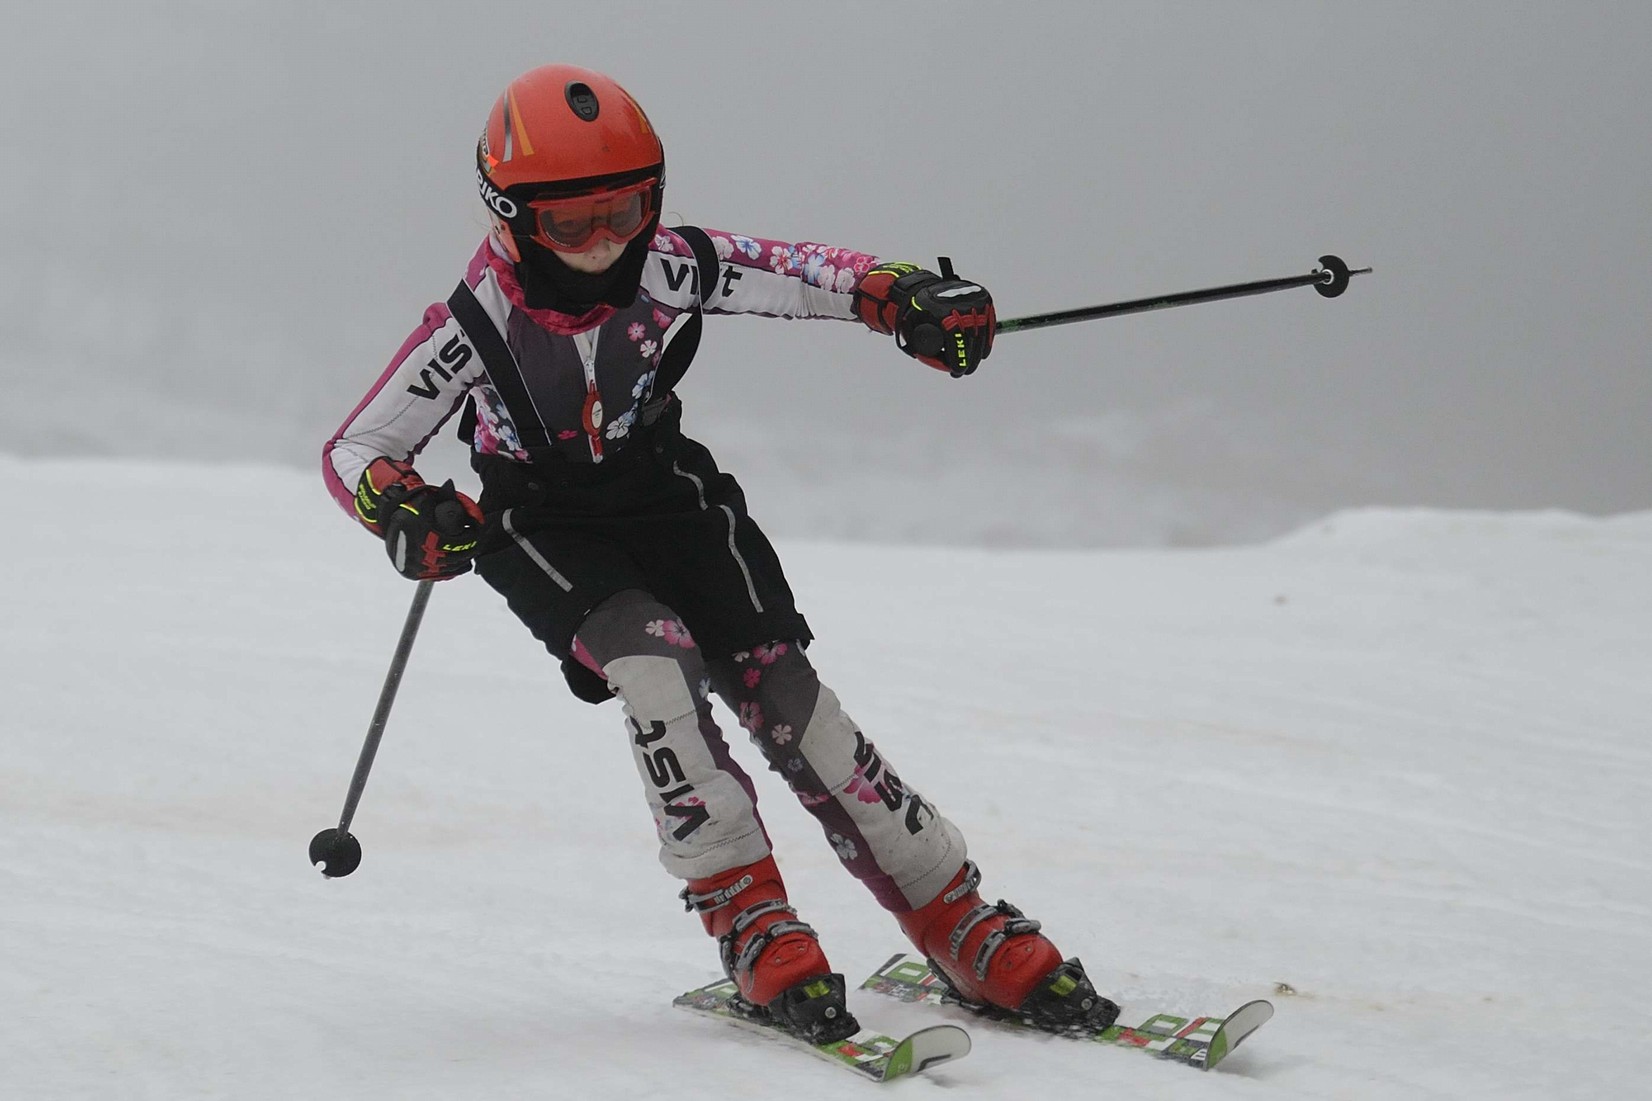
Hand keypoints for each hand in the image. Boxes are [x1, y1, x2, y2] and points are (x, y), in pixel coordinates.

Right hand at [354, 458, 485, 579]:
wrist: (387, 515)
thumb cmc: (411, 505)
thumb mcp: (430, 498)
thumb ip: (452, 502)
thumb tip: (473, 514)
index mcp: (420, 531)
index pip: (457, 542)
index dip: (472, 537)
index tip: (477, 530)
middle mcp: (416, 550)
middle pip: (454, 556)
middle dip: (470, 548)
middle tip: (477, 541)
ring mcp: (413, 564)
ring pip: (447, 568)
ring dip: (462, 559)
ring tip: (470, 550)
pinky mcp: (412, 572)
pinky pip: (438, 576)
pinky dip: (452, 570)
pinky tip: (461, 563)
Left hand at [853, 260, 995, 376]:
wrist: (925, 287)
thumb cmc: (917, 311)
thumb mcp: (913, 329)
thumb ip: (923, 348)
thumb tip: (943, 366)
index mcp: (942, 311)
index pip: (956, 340)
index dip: (958, 359)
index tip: (957, 371)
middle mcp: (960, 303)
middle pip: (971, 339)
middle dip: (969, 360)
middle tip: (965, 371)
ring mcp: (974, 299)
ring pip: (982, 333)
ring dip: (979, 352)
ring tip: (972, 364)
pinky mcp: (983, 299)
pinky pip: (989, 324)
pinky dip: (986, 339)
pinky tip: (982, 351)